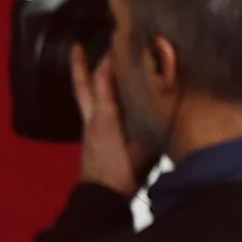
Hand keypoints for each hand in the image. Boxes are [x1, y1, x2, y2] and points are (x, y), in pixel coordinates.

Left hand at [74, 43, 141, 194]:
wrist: (99, 199)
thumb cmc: (122, 175)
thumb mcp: (143, 150)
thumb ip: (152, 125)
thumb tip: (164, 103)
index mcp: (104, 118)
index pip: (102, 82)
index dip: (108, 62)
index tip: (117, 42)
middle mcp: (92, 119)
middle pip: (82, 87)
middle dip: (80, 66)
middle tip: (76, 46)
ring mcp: (88, 129)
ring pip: (84, 96)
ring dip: (85, 79)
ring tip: (87, 63)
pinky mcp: (90, 138)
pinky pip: (90, 108)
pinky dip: (94, 95)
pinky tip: (103, 94)